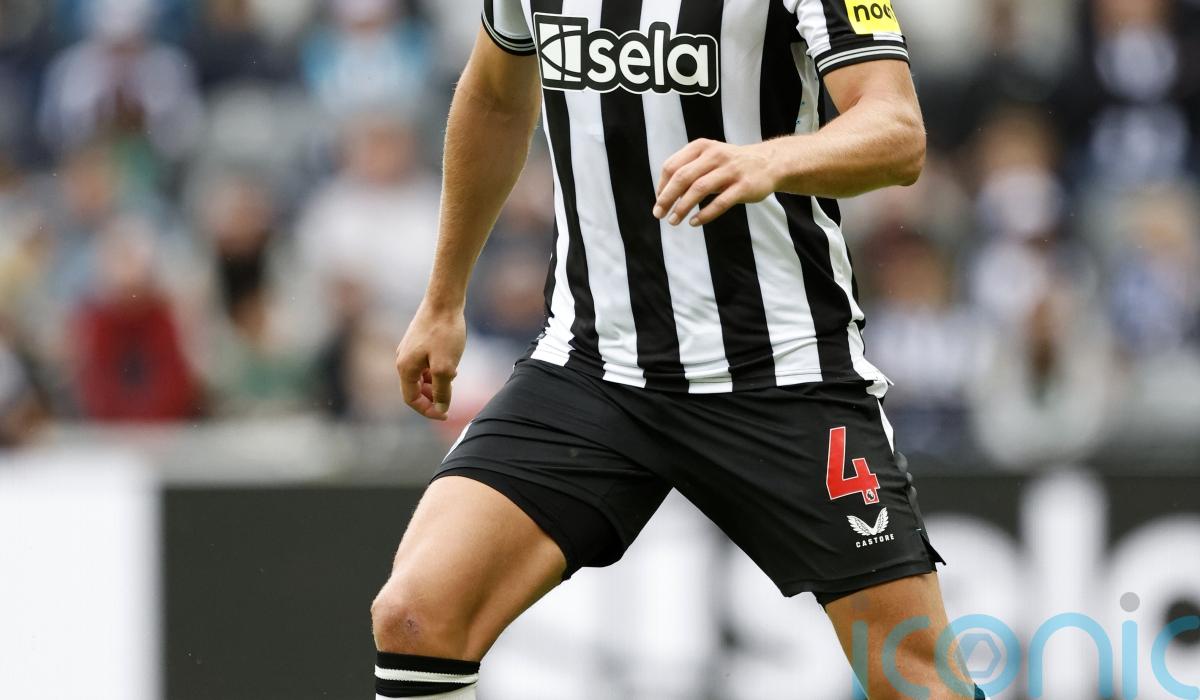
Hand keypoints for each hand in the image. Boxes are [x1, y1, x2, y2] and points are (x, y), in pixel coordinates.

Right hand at [395, 303, 466, 420]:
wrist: (444, 300)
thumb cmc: (444, 333)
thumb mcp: (445, 367)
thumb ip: (442, 391)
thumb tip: (440, 408)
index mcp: (405, 368)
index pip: (411, 399)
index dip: (428, 410)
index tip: (446, 414)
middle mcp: (402, 359)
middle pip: (414, 389)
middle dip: (431, 397)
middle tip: (450, 398)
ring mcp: (409, 349)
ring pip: (421, 376)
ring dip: (435, 383)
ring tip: (453, 378)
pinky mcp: (418, 340)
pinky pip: (425, 363)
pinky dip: (436, 370)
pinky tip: (452, 364)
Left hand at [653, 139, 778, 226]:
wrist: (769, 162)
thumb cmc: (731, 165)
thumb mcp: (708, 158)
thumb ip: (688, 170)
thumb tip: (662, 194)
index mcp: (702, 147)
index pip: (672, 166)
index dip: (662, 185)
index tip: (659, 201)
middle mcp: (715, 155)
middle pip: (682, 177)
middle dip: (666, 198)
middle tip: (658, 214)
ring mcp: (731, 170)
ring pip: (699, 189)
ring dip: (682, 207)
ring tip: (673, 221)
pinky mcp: (744, 186)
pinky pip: (720, 202)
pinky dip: (704, 214)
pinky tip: (694, 222)